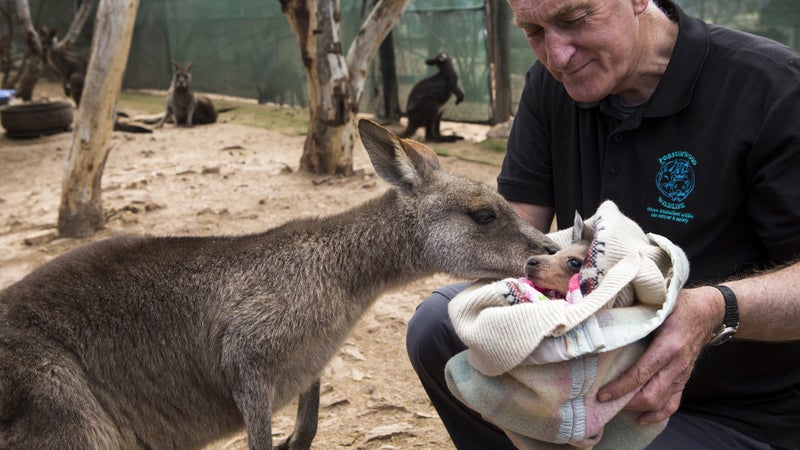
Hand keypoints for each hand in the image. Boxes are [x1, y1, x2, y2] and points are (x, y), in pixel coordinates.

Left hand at [596, 287, 721, 423]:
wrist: (707, 312)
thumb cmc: (678, 306)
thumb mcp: (657, 306)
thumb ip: (636, 316)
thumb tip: (605, 317)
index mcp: (668, 347)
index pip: (640, 374)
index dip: (620, 387)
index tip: (602, 394)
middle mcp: (676, 365)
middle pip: (650, 395)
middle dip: (625, 402)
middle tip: (604, 401)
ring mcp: (682, 375)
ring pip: (660, 403)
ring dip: (637, 408)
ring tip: (616, 406)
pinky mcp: (684, 380)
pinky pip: (673, 404)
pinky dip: (657, 415)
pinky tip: (640, 418)